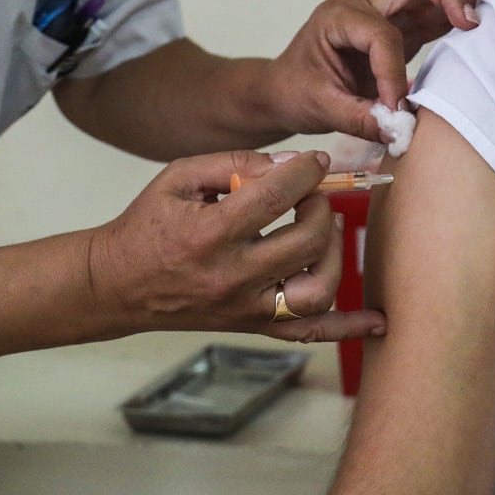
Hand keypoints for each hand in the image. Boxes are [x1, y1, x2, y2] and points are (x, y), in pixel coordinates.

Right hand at [86, 149, 384, 342]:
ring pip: (317, 288)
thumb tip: (288, 164)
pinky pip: (308, 333)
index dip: (306, 171)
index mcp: (211, 233)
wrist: (117, 285)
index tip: (315, 161)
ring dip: (336, 253)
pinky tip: (376, 320)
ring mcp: (245, 308)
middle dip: (321, 207)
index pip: (276, 196)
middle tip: (313, 194)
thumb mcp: (179, 177)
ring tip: (326, 230)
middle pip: (306, 240)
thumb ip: (234, 164)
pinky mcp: (252, 326)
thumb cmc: (147, 226)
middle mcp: (232, 276)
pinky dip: (346, 327)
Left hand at [263, 0, 494, 144]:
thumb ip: (360, 116)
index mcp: (339, 17)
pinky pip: (434, 15)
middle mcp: (364, 7)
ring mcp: (385, 16)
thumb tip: (400, 129)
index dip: (393, 71)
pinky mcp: (400, 31)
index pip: (381, 34)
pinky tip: (492, 8)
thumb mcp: (320, 108)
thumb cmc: (295, 92)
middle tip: (473, 20)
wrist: (282, 91)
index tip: (395, 106)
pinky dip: (462, 10)